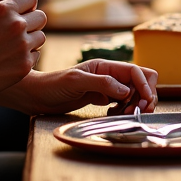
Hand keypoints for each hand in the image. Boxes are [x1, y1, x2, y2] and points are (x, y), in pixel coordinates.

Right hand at [0, 0, 45, 102]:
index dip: (27, 6)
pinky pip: (36, 55)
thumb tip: (8, 7)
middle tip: (20, 32)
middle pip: (41, 17)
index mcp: (3, 10)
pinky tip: (11, 61)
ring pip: (41, 37)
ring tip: (14, 47)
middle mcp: (16, 25)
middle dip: (32, 22)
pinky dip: (26, 57)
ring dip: (31, 41)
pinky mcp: (25, 64)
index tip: (23, 14)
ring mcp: (22, 46)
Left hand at [6, 60, 158, 115]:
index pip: (135, 71)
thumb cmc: (52, 85)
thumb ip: (102, 83)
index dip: (144, 85)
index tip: (145, 101)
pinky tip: (113, 114)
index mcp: (105, 66)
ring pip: (133, 93)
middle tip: (136, 111)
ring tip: (124, 114)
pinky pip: (122, 102)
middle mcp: (109, 75)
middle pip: (140, 81)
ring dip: (134, 104)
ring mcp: (106, 87)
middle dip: (144, 96)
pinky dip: (124, 109)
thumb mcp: (76, 81)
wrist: (35, 96)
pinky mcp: (101, 98)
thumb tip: (126, 91)